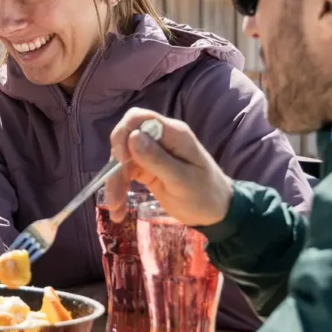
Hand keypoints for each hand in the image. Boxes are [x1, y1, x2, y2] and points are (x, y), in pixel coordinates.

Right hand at [103, 109, 232, 227]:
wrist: (217, 213)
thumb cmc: (205, 195)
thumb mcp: (182, 180)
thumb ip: (157, 159)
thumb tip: (132, 137)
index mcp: (173, 134)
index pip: (138, 118)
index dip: (123, 134)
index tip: (121, 160)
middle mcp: (160, 140)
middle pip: (125, 140)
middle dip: (115, 167)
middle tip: (114, 195)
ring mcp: (152, 154)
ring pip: (122, 160)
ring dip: (114, 183)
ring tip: (115, 210)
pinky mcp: (148, 170)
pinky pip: (126, 173)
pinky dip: (119, 190)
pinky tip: (118, 211)